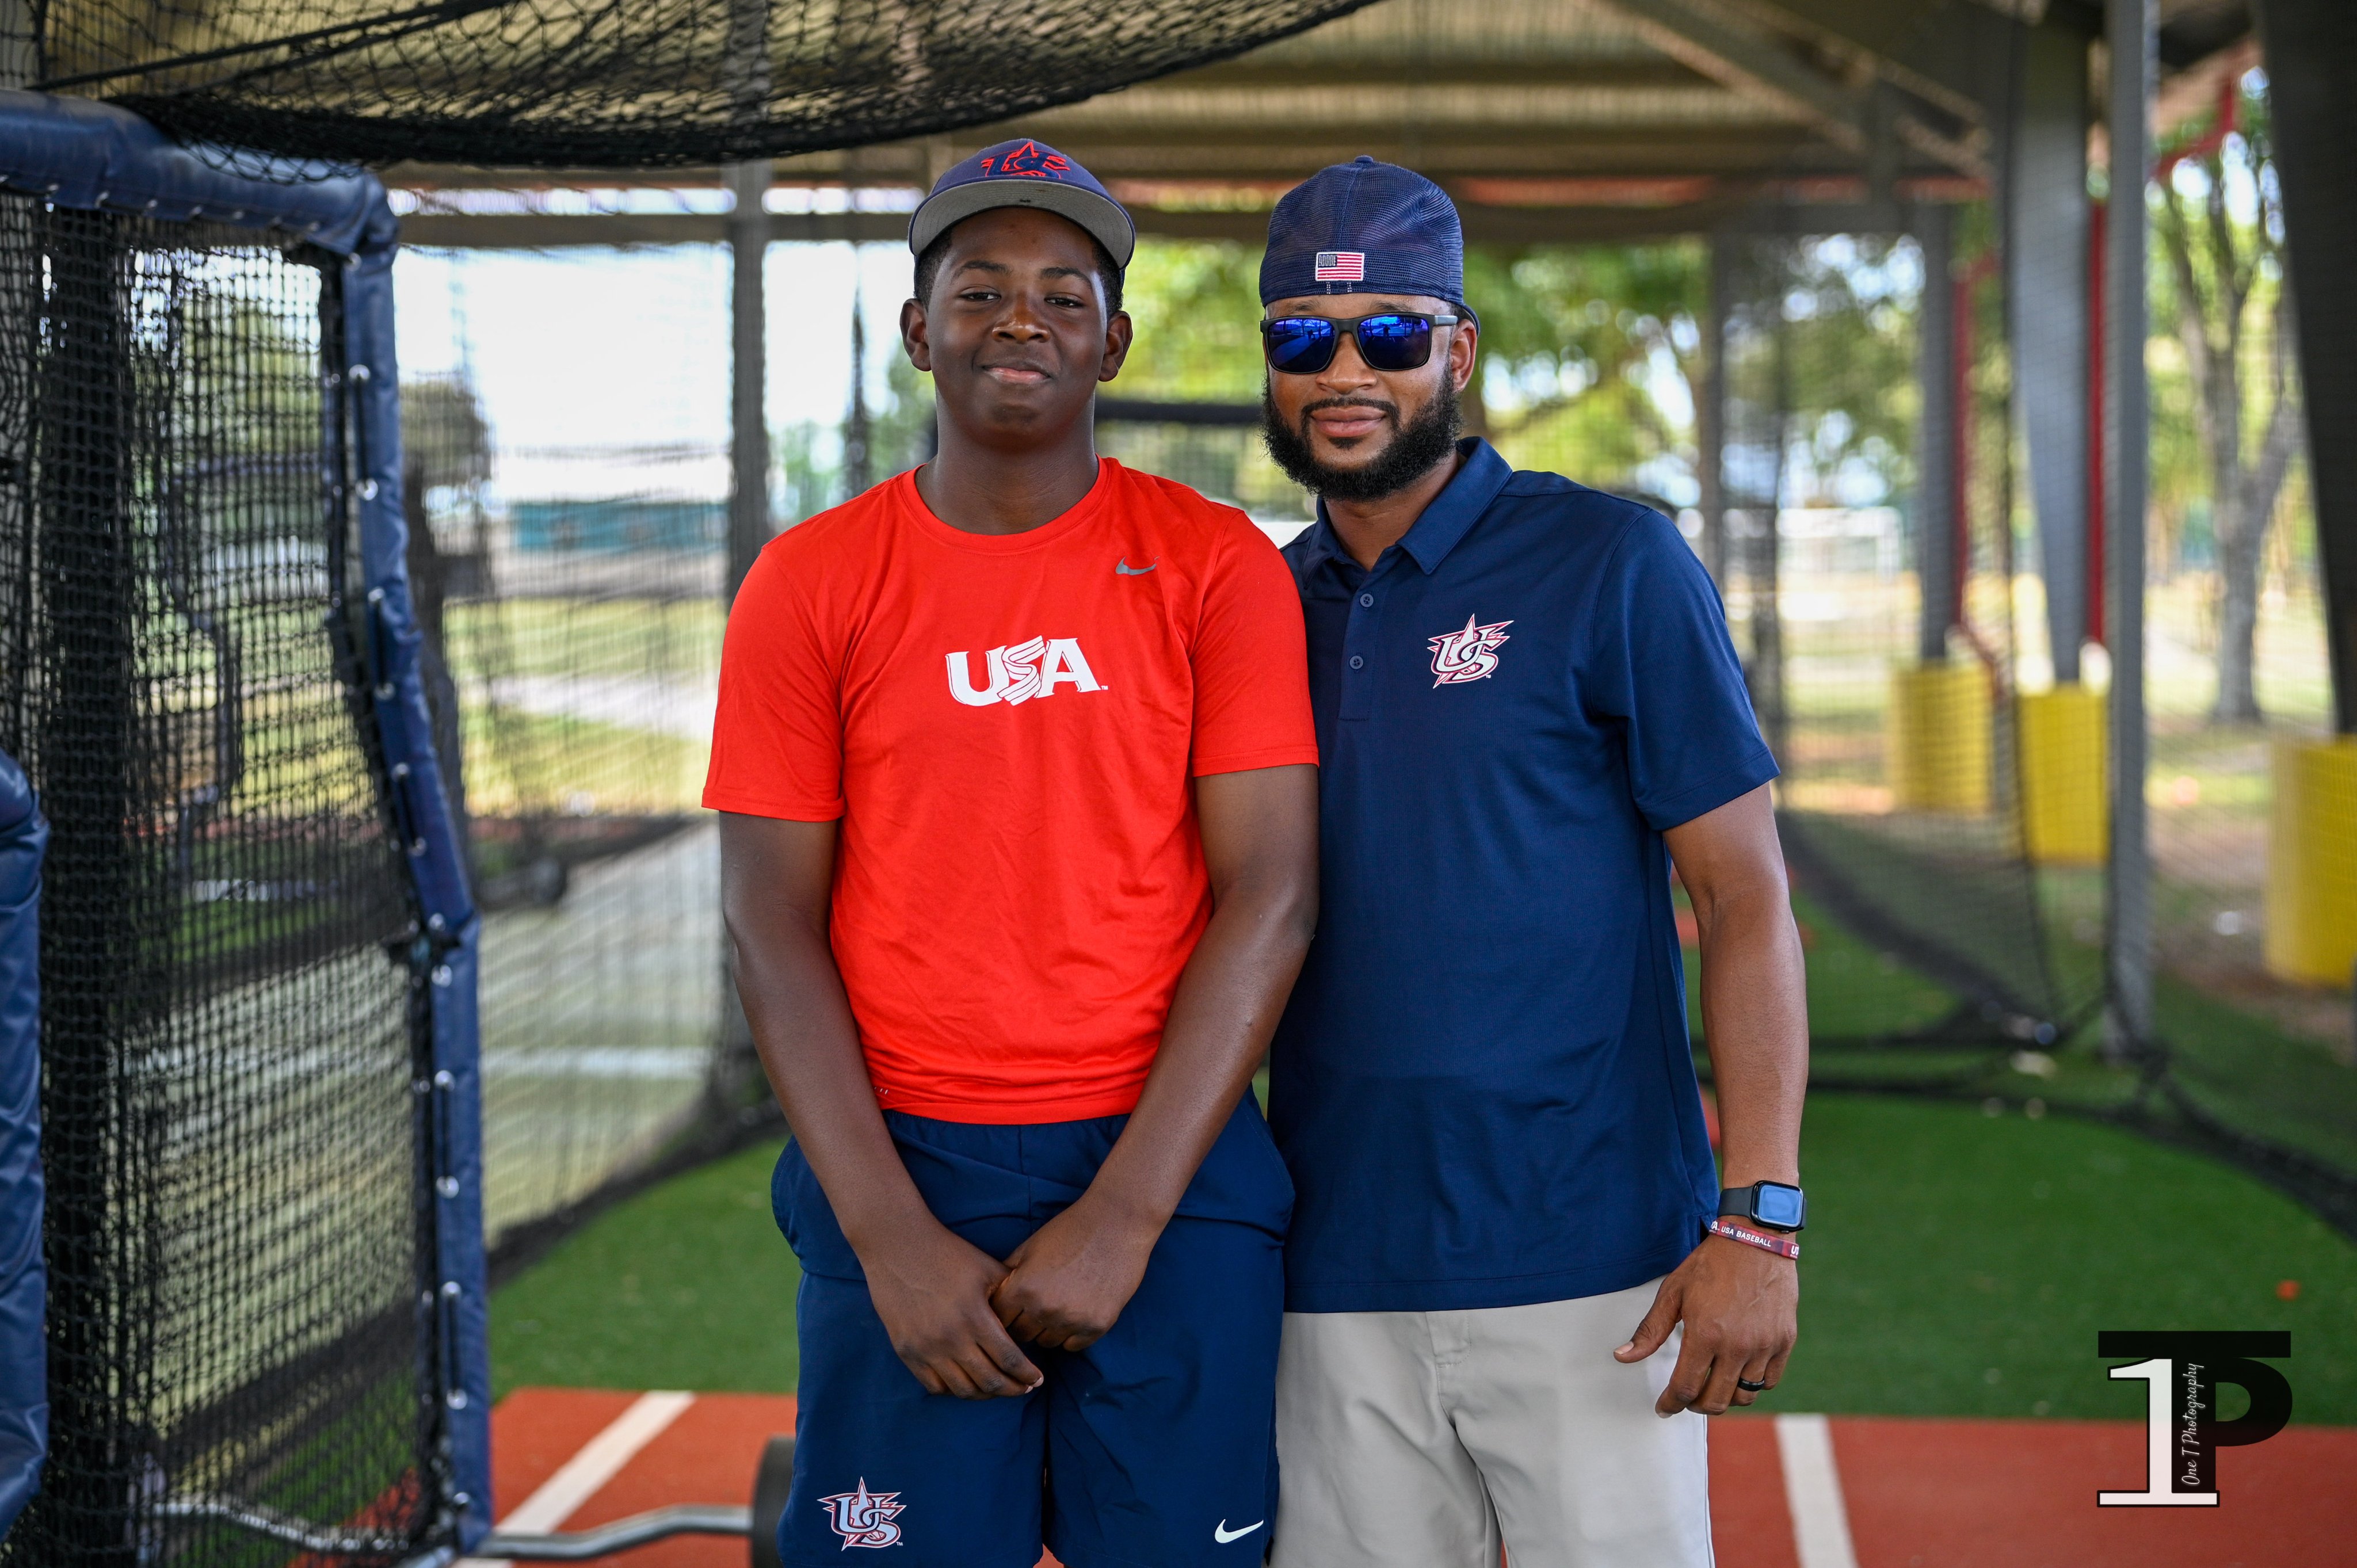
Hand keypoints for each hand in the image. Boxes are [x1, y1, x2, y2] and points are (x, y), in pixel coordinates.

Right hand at [858, 1218, 1043, 1399]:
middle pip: (989, 1381)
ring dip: (985, 1394)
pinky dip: (954, 1389)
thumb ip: (1011, 1298)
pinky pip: (934, 1385)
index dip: (1027, 1375)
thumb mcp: (988, 1269)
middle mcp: (950, 1339)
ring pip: (962, 1390)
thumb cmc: (949, 1254)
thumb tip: (1031, 1321)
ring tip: (997, 1387)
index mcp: (975, 1318)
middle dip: (1012, 1389)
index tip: (1037, 1380)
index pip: (1009, 1360)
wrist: (899, 1247)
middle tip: (1024, 1388)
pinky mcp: (906, 1352)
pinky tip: (967, 1382)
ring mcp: (925, 1349)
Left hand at [991, 1195, 1161, 1353]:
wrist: (1116, 1222)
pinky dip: (1072, 1334)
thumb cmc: (1070, 1230)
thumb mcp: (1030, 1247)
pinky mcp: (1098, 1325)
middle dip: (1024, 1323)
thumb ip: (1008, 1274)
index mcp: (1023, 1287)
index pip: (998, 1321)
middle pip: (1021, 1336)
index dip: (1003, 1314)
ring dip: (1048, 1329)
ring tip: (1059, 1306)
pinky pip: (1074, 1346)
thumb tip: (990, 1298)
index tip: (1011, 1308)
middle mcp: (1045, 1309)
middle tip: (1036, 1307)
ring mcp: (1073, 1319)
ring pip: (1047, 1342)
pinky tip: (1077, 1311)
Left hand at [1614, 1232, 1797, 1414]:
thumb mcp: (1673, 1293)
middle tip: (1687, 1398)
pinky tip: (1738, 1372)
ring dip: (1725, 1398)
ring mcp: (1764, 1346)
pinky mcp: (1784, 1341)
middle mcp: (1737, 1346)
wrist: (1756, 1241)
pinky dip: (1753, 1384)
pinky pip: (1769, 1381)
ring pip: (1744, 1395)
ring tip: (1712, 1385)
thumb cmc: (1711, 1264)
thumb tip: (1623, 1356)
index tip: (1664, 1408)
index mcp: (1706, 1334)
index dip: (1671, 1404)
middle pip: (1716, 1401)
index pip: (1686, 1388)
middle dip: (1696, 1406)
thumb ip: (1650, 1330)